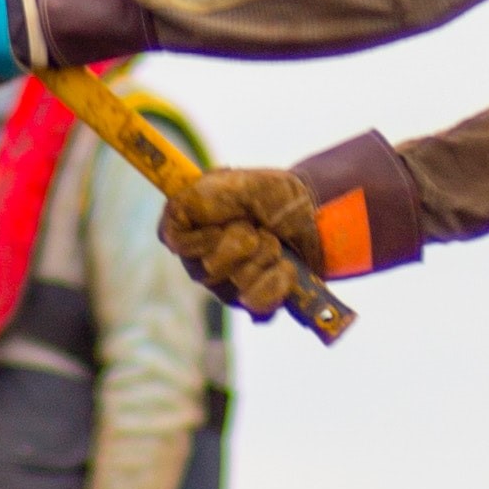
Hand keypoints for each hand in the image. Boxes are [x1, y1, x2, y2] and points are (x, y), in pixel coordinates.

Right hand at [160, 167, 319, 318]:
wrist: (312, 211)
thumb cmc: (270, 194)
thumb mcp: (236, 182)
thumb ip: (199, 195)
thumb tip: (175, 212)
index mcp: (189, 229)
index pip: (176, 242)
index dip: (203, 238)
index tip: (228, 223)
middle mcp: (201, 261)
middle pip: (207, 270)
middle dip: (242, 242)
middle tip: (257, 226)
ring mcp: (226, 286)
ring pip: (238, 286)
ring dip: (266, 256)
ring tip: (274, 241)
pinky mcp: (253, 302)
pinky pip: (259, 305)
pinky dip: (279, 281)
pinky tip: (286, 265)